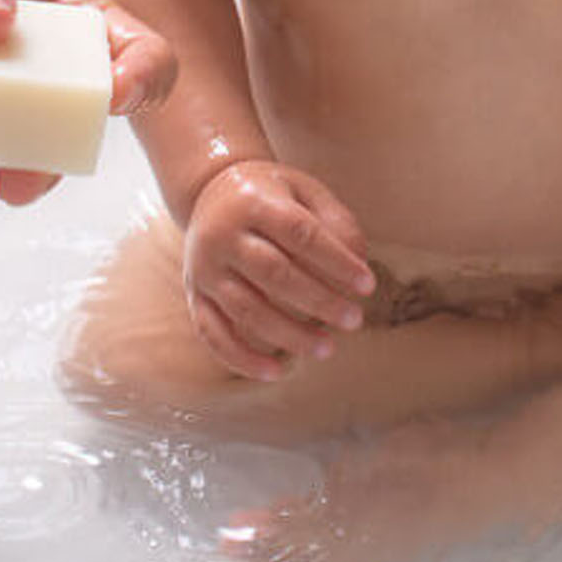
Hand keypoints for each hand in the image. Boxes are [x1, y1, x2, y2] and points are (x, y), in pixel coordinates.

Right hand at [183, 159, 375, 380]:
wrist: (209, 192)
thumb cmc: (271, 195)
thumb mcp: (304, 190)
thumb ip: (335, 221)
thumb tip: (359, 262)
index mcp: (254, 202)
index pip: (300, 234)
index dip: (337, 261)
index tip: (367, 284)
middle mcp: (222, 235)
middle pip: (274, 273)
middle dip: (319, 301)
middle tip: (354, 320)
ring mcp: (204, 267)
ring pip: (246, 309)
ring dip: (289, 335)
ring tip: (327, 348)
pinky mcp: (194, 294)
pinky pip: (213, 333)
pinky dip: (243, 358)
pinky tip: (277, 371)